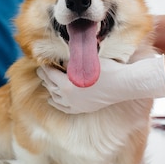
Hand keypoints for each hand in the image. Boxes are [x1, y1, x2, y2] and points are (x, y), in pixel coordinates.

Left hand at [38, 55, 164, 113]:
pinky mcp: (82, 108)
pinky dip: (56, 103)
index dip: (45, 67)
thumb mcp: (86, 60)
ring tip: (46, 82)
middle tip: (41, 71)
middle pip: (51, 85)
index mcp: (67, 85)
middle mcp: (68, 97)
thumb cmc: (107, 69)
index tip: (43, 62)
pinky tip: (52, 99)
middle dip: (45, 77)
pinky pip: (64, 108)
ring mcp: (75, 104)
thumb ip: (72, 59)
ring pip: (56, 97)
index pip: (50, 74)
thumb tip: (61, 55)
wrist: (123, 84)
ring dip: (50, 89)